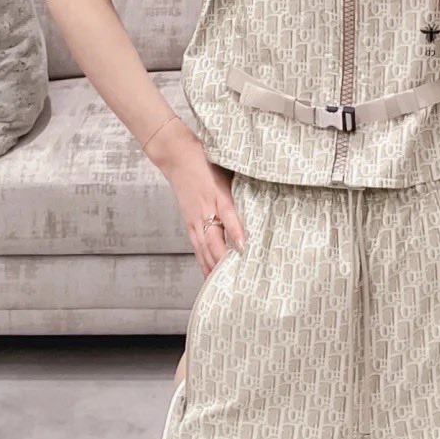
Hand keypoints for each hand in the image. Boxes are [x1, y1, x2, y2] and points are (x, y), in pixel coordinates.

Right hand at [159, 145, 246, 275]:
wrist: (176, 155)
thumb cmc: (204, 160)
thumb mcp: (225, 168)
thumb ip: (240, 184)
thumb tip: (263, 192)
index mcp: (216, 193)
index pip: (227, 214)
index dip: (235, 231)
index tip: (243, 246)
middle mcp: (204, 209)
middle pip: (213, 239)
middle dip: (223, 259)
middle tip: (237, 276)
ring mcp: (194, 217)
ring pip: (204, 246)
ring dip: (213, 265)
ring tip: (224, 283)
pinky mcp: (189, 222)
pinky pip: (197, 245)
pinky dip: (203, 260)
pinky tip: (209, 272)